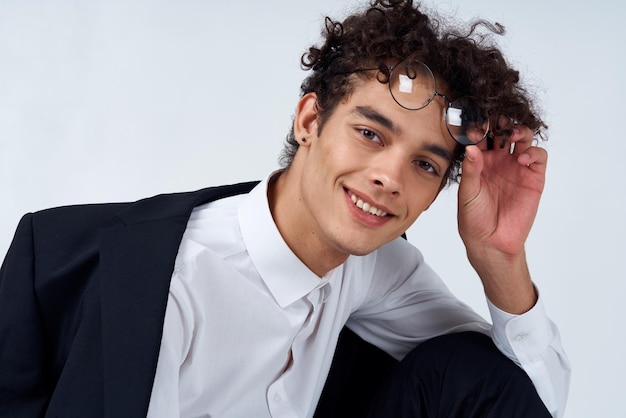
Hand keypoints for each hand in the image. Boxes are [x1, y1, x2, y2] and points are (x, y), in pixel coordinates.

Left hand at [457, 126, 546, 312]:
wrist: (490, 242)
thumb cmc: (474, 218)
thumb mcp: (467, 193)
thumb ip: (471, 170)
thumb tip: (471, 147)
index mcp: (478, 160)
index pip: (480, 136)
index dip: (478, 128)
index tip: (473, 126)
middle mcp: (498, 159)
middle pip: (503, 130)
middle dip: (501, 122)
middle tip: (497, 121)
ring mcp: (516, 166)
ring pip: (522, 137)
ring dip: (519, 130)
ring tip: (512, 134)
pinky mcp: (533, 177)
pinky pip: (537, 156)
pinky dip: (532, 151)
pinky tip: (520, 159)